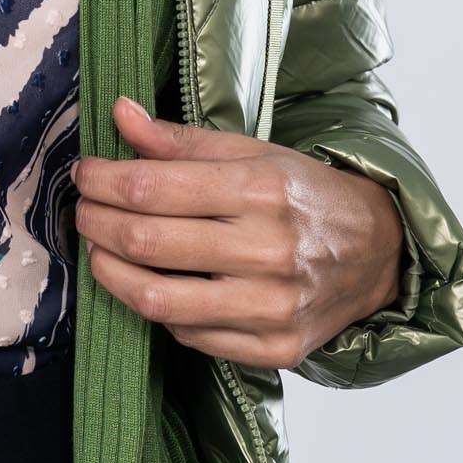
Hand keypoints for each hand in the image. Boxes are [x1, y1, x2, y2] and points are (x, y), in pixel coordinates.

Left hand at [72, 95, 406, 371]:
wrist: (380, 253)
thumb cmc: (305, 196)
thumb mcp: (254, 153)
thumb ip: (182, 141)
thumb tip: (119, 114)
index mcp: (263, 190)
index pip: (152, 187)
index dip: (102, 180)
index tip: (85, 174)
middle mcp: (269, 250)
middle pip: (146, 241)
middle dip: (95, 223)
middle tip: (82, 211)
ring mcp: (273, 306)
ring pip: (157, 300)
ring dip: (109, 273)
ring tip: (99, 251)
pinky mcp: (274, 348)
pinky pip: (189, 336)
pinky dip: (157, 309)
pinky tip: (151, 284)